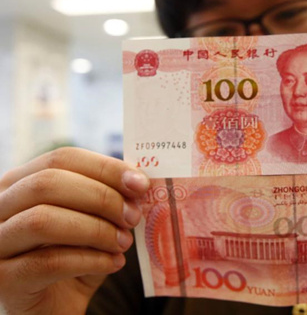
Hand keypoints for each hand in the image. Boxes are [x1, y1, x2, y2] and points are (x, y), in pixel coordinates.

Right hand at [0, 147, 149, 314]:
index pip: (62, 158)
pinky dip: (90, 260)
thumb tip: (137, 180)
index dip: (105, 168)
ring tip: (124, 243)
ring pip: (43, 221)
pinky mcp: (3, 278)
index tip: (141, 184)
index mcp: (22, 182)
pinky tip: (113, 263)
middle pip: (49, 183)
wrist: (55, 307)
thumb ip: (109, 198)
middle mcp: (0, 206)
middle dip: (101, 197)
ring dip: (96, 230)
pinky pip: (48, 262)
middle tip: (133, 216)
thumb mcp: (94, 222)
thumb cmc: (76, 258)